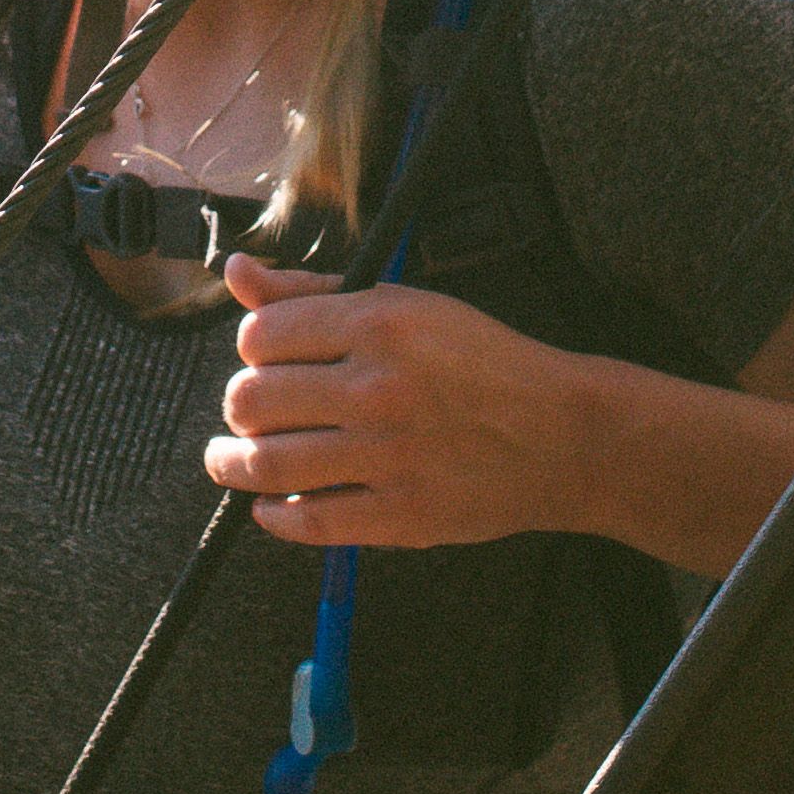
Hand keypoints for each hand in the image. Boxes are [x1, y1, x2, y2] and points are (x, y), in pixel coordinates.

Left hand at [204, 274, 576, 551]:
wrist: (563, 435)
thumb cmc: (483, 362)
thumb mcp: (406, 304)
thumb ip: (313, 291)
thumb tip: (236, 270)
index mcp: (379, 323)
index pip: (260, 335)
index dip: (252, 348)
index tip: (264, 359)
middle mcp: (378, 388)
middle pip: (252, 400)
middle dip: (240, 406)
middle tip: (251, 411)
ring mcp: (388, 456)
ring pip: (266, 465)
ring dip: (232, 464)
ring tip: (230, 459)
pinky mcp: (401, 515)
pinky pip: (308, 523)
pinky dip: (275, 517)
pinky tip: (272, 506)